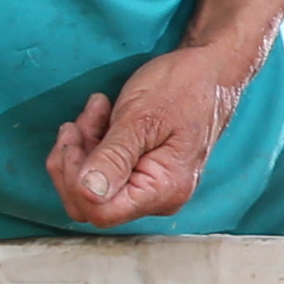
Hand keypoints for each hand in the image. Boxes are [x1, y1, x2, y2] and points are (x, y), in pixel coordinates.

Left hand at [51, 43, 251, 227]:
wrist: (209, 72)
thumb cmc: (183, 88)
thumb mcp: (142, 117)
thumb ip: (114, 158)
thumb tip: (87, 193)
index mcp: (164, 190)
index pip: (102, 212)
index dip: (76, 180)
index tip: (75, 138)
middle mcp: (159, 198)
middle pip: (91, 204)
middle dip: (74, 162)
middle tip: (78, 122)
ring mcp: (150, 187)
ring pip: (91, 188)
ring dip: (81, 148)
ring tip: (95, 110)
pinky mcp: (142, 174)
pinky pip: (103, 173)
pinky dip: (91, 145)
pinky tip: (100, 115)